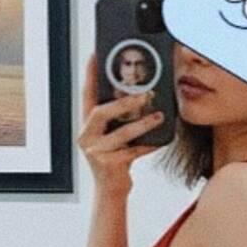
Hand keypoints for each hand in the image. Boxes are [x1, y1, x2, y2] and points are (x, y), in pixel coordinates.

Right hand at [78, 53, 162, 192]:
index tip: (96, 55)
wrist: (111, 191)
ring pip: (121, 134)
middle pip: (101, 112)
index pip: (86, 95)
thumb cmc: (115, 159)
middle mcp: (87, 137)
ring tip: (159, 116)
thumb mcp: (114, 135)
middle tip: (145, 94)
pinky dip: (148, 146)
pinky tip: (160, 141)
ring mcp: (96, 152)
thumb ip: (119, 118)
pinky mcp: (108, 165)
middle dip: (123, 101)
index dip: (90, 75)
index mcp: (86, 125)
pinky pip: (133, 152)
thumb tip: (140, 94)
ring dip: (143, 124)